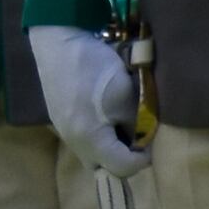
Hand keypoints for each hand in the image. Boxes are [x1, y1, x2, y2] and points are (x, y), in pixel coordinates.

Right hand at [28, 24, 149, 175]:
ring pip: (91, 153)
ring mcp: (63, 129)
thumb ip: (136, 121)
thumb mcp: (125, 93)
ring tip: (122, 125)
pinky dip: (98, 135)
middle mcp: (73, 140)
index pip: (122, 167)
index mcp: (90, 138)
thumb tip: (142, 136)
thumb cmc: (94, 67)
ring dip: (110, 146)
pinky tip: (104, 114)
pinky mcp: (59, 118)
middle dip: (123, 158)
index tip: (151, 142)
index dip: (142, 159)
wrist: (57, 41)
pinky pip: (82, 139)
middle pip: (102, 166)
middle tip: (136, 138)